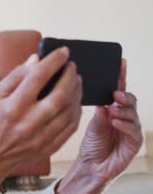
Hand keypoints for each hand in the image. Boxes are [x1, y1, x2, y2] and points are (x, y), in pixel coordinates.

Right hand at [0, 47, 82, 193]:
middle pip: (60, 94)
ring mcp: (42, 136)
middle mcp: (29, 121)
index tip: (63, 52)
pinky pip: (72, 125)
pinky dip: (76, 110)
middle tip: (72, 65)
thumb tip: (36, 59)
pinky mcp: (50, 146)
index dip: (53, 61)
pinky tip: (74, 99)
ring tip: (75, 80)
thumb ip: (16, 76)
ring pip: (69, 110)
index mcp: (13, 106)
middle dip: (70, 76)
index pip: (38, 77)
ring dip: (76, 92)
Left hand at [58, 59, 142, 192]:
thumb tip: (99, 93)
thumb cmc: (92, 143)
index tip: (120, 62)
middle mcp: (124, 116)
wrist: (91, 165)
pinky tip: (115, 121)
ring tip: (112, 109)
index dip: (121, 75)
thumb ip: (99, 108)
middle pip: (129, 99)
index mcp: (113, 107)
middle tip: (115, 93)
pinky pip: (133, 130)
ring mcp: (131, 128)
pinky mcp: (134, 143)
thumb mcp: (93, 121)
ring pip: (133, 113)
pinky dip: (125, 124)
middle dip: (123, 94)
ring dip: (123, 109)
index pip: (118, 88)